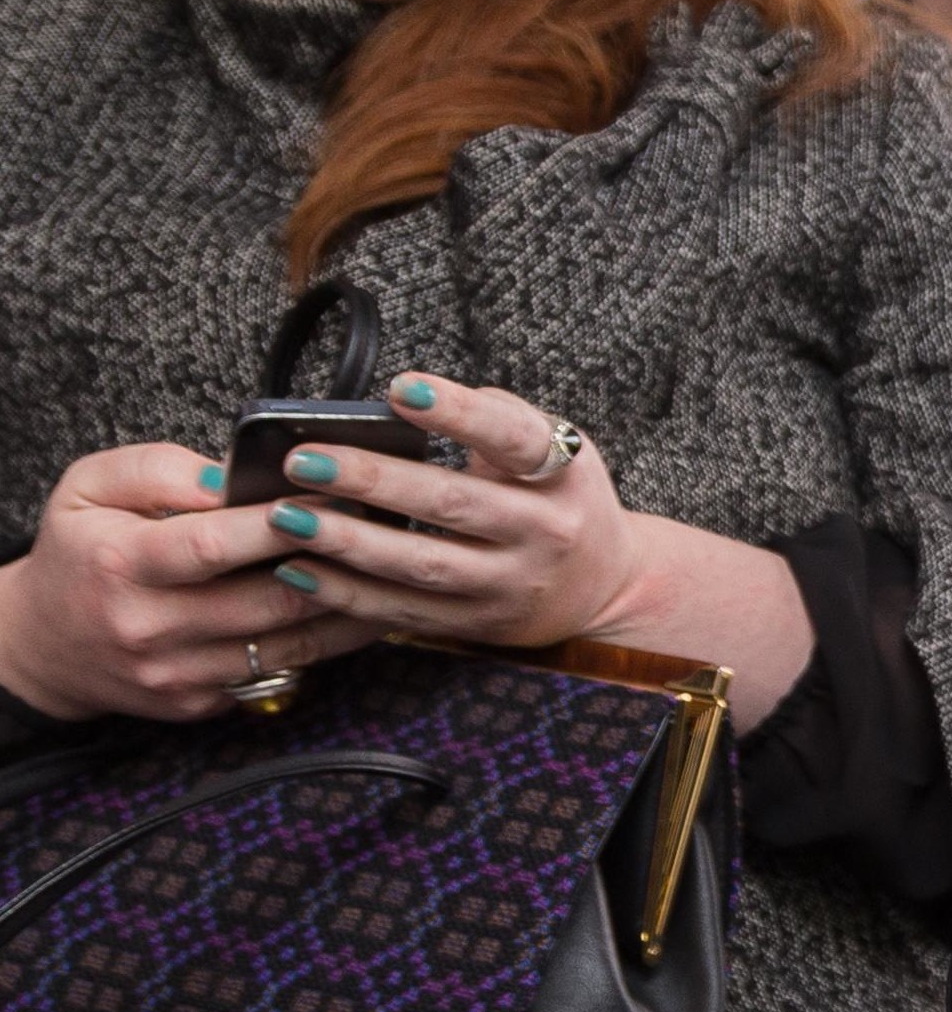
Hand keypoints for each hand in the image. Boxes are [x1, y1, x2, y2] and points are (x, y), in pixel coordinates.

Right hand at [0, 443, 368, 720]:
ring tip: (397, 568)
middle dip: (337, 564)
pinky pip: (278, 669)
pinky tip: (361, 608)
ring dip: (351, 607)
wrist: (41, 644)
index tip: (340, 496)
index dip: (283, 523)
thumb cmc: (78, 551)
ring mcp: (177, 674)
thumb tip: (232, 478)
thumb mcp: (90, 487)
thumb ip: (160, 470)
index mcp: (123, 565)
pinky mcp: (198, 702)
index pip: (214, 545)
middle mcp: (150, 627)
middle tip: (392, 530)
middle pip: (268, 600)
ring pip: (288, 643)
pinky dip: (324, 641)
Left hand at [268, 374, 818, 721]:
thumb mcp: (559, 449)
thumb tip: (412, 395)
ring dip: (348, 540)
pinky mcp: (479, 624)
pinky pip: (404, 610)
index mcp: (565, 473)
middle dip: (373, 480)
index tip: (400, 388)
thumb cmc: (559, 498)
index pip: (513, 438)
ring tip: (287, 514)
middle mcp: (546, 531)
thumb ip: (499, 419)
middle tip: (303, 459)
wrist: (604, 585)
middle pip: (453, 503)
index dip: (459, 413)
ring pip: (422, 564)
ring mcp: (512, 584)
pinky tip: (299, 567)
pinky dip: (347, 591)